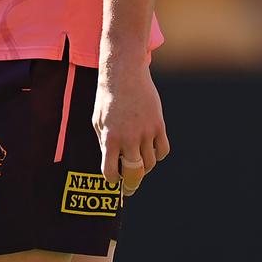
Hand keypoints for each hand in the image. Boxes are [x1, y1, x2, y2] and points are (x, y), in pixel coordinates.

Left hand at [93, 59, 169, 194]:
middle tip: (130, 188)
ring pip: (150, 163)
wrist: (124, 73)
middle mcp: (128, 137)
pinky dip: (158, 155)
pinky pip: (163, 151)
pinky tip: (151, 150)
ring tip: (139, 161)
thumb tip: (114, 164)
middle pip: (134, 173)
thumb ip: (105, 142)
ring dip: (144, 166)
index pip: (111, 172)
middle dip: (131, 184)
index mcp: (110, 138)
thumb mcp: (98, 120)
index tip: (115, 181)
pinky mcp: (159, 124)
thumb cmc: (108, 97)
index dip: (113, 180)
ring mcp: (146, 132)